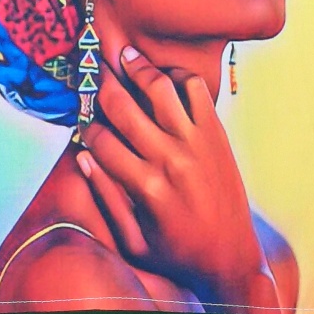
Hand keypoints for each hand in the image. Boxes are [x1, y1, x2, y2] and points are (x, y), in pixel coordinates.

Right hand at [77, 45, 280, 311]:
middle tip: (92, 73)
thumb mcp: (132, 240)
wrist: (231, 256)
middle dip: (101, 88)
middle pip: (122, 107)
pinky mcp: (216, 134)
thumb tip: (83, 157)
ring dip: (137, 69)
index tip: (82, 124)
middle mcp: (169, 159)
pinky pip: (196, 91)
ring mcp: (196, 143)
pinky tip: (165, 78)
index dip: (84, 129)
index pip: (99, 141)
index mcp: (144, 187)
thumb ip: (106, 198)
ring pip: (159, 89)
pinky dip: (178, 77)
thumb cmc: (175, 253)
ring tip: (126, 57)